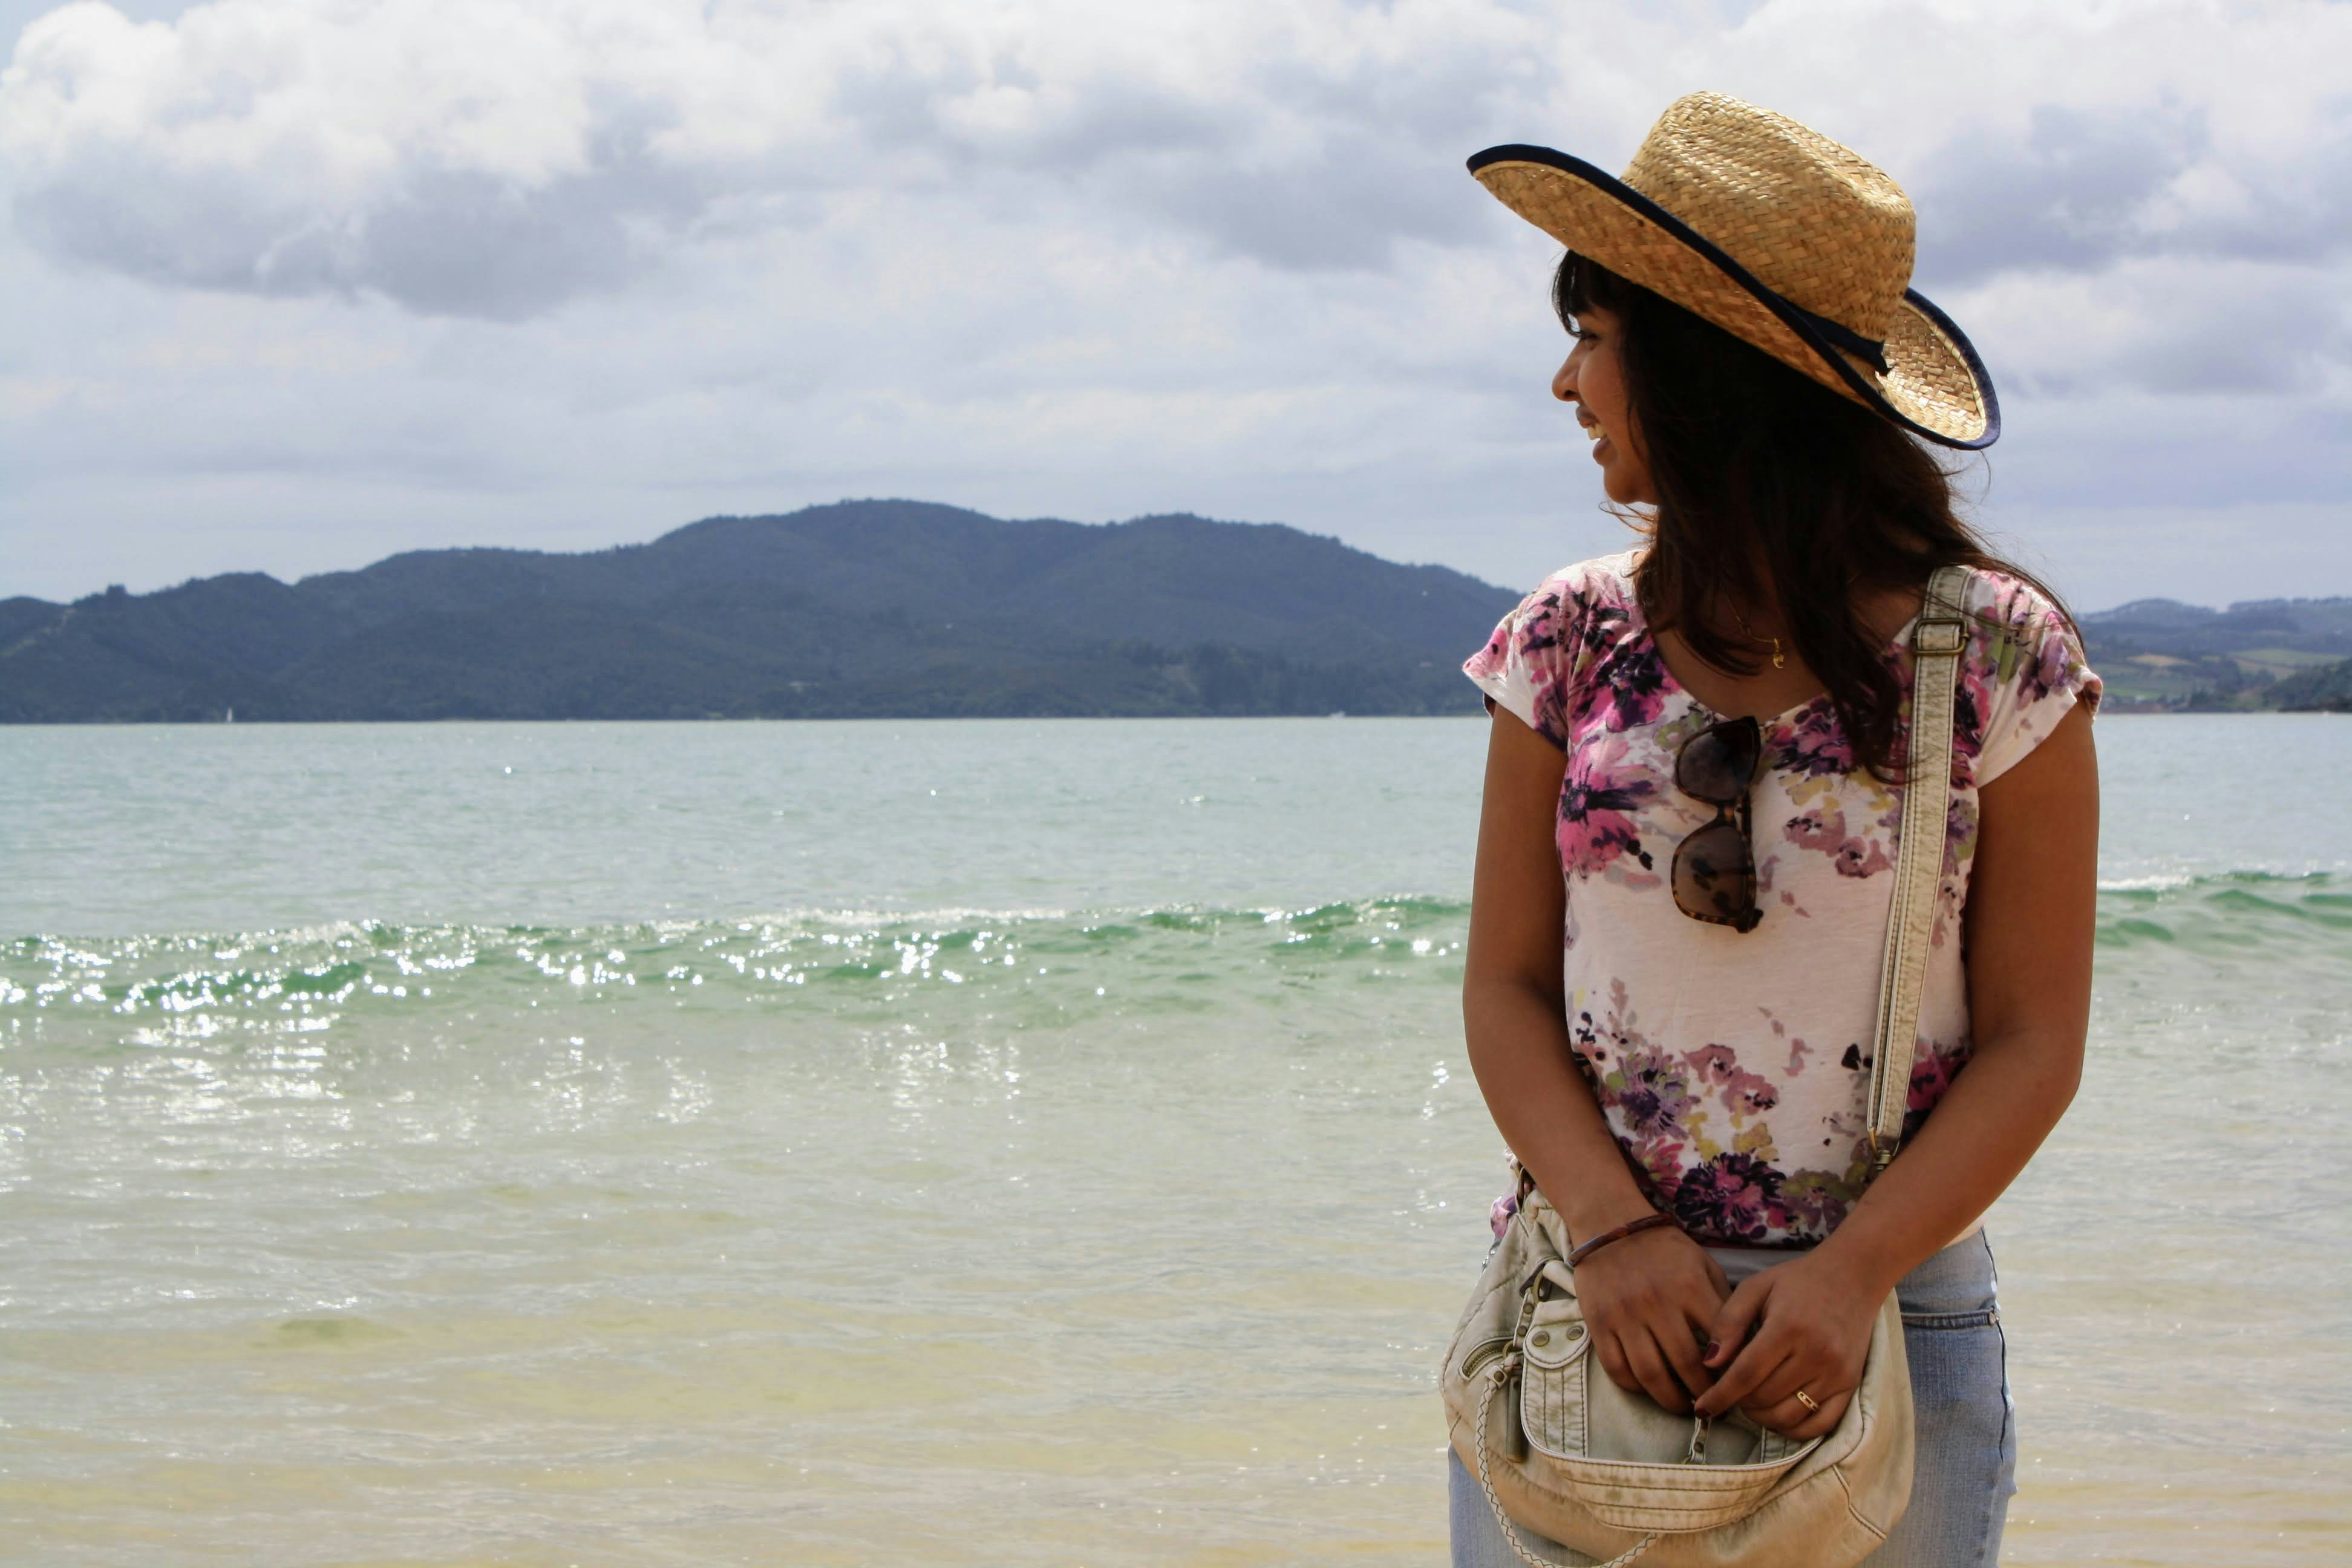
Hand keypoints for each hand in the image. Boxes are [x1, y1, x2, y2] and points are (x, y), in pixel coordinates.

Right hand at [1569, 1225, 1729, 1414]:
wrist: (1610, 1225)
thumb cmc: (1665, 1249)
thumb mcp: (1703, 1265)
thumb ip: (1721, 1303)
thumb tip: (1739, 1348)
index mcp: (1689, 1286)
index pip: (1718, 1341)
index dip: (1730, 1370)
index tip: (1736, 1384)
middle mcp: (1657, 1302)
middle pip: (1685, 1365)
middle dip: (1703, 1393)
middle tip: (1711, 1404)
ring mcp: (1625, 1314)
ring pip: (1651, 1374)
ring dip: (1670, 1399)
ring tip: (1682, 1405)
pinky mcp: (1599, 1322)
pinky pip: (1617, 1368)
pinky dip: (1635, 1386)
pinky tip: (1648, 1388)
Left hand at [1692, 1250, 1883, 1439]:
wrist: (1852, 1277)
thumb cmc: (1797, 1282)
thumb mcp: (1755, 1288)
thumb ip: (1728, 1322)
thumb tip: (1709, 1362)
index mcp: (1788, 1327)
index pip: (1746, 1373)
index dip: (1720, 1395)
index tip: (1701, 1407)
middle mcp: (1816, 1353)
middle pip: (1765, 1397)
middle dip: (1738, 1401)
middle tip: (1729, 1392)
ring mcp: (1837, 1373)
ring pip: (1789, 1416)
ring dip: (1762, 1417)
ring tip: (1750, 1402)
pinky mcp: (1851, 1385)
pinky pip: (1821, 1425)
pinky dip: (1794, 1429)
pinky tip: (1777, 1415)